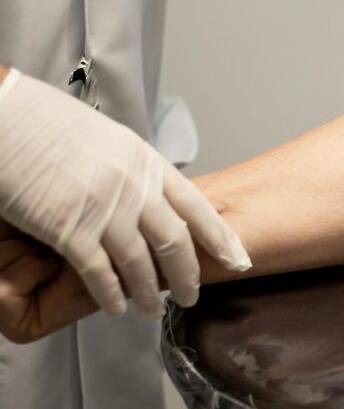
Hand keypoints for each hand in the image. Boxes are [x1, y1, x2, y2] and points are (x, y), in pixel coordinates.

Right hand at [0, 69, 250, 319]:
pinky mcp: (69, 228)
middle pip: (175, 240)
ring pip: (141, 262)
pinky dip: (112, 295)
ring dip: (149, 292)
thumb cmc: (52, 125)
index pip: (196, 206)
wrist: (10, 117)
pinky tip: (116, 309)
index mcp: (146, 163)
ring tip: (152, 310)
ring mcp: (104, 208)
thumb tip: (147, 191)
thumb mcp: (111, 141)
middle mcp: (134, 187)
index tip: (236, 258)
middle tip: (191, 295)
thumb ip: (134, 170)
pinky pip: (100, 272)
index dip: (219, 238)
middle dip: (188, 274)